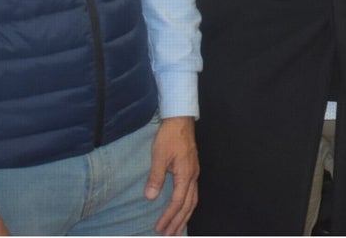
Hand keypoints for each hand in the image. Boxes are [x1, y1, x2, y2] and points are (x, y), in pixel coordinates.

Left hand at [148, 116, 198, 235]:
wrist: (181, 120)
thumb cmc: (169, 136)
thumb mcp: (159, 155)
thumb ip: (156, 176)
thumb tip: (151, 197)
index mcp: (186, 174)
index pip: (178, 202)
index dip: (169, 217)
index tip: (159, 228)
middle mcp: (193, 176)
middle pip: (188, 206)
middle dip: (179, 222)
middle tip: (169, 236)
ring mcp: (195, 173)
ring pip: (193, 201)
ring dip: (185, 217)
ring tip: (177, 230)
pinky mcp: (192, 170)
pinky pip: (193, 194)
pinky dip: (188, 207)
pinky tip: (182, 211)